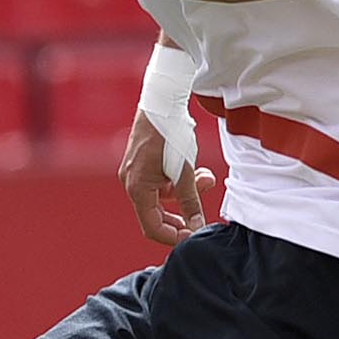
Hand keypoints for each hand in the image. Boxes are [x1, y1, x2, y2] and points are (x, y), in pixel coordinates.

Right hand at [121, 116, 219, 247]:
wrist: (160, 101)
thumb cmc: (169, 134)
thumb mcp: (185, 170)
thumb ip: (191, 200)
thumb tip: (197, 226)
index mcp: (138, 188)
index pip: (152, 227)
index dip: (174, 236)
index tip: (194, 235)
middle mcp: (132, 184)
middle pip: (155, 216)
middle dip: (181, 217)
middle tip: (201, 220)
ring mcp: (136, 174)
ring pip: (162, 197)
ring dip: (185, 193)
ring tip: (207, 179)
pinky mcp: (143, 165)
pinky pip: (160, 184)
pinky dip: (178, 182)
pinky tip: (196, 171)